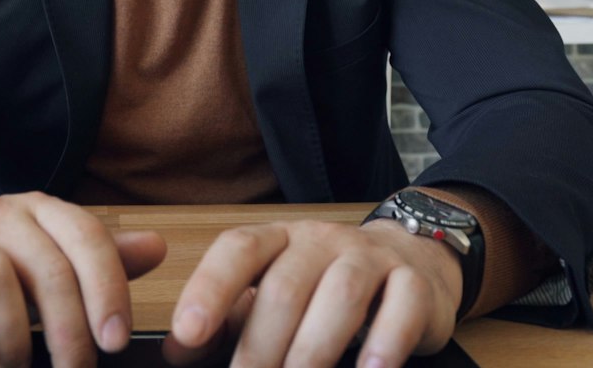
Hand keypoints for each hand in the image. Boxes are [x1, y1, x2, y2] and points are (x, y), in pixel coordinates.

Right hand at [0, 191, 168, 367]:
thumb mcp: (51, 262)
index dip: (106, 289)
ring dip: (11, 337)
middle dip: (67, 330)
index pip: (86, 239)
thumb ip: (101, 258)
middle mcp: (0, 215)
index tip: (115, 340)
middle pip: (45, 267)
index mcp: (41, 210)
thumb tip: (157, 248)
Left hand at [163, 219, 461, 367]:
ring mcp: (370, 258)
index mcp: (278, 240)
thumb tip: (177, 352)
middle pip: (285, 286)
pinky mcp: (415, 283)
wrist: (412, 262)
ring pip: (340, 293)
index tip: (187, 333)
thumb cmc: (326, 288)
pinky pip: (402, 304)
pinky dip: (386, 341)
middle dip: (260, 346)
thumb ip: (225, 322)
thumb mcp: (272, 296)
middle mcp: (321, 241)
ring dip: (314, 349)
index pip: (238, 250)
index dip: (209, 288)